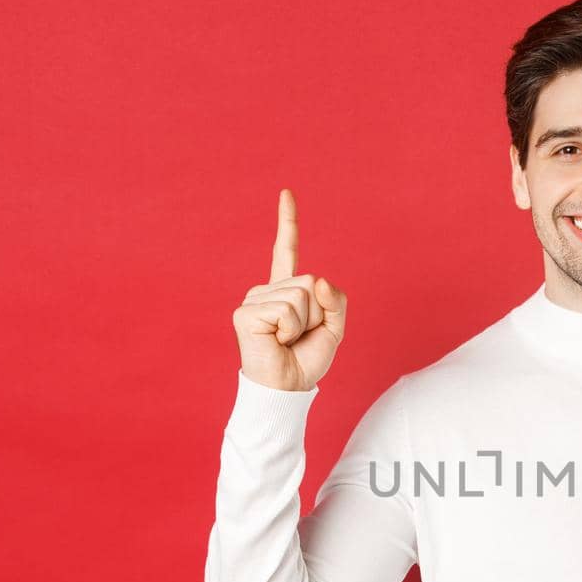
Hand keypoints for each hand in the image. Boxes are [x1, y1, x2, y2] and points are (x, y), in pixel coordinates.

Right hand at [230, 188, 348, 391]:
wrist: (287, 388)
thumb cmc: (305, 360)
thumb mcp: (334, 329)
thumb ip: (335, 300)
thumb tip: (316, 279)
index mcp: (285, 291)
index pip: (287, 251)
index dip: (288, 223)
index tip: (286, 193)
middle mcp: (266, 291)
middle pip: (309, 282)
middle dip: (316, 314)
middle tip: (299, 336)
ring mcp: (253, 300)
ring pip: (300, 296)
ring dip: (304, 324)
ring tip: (287, 341)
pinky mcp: (246, 313)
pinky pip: (287, 310)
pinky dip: (290, 330)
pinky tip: (276, 341)